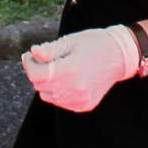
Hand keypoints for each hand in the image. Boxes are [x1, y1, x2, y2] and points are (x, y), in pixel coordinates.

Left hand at [22, 25, 139, 112]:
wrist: (119, 56)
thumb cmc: (93, 44)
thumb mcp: (70, 41)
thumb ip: (49, 50)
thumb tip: (33, 53)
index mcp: (70, 70)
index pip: (36, 74)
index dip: (28, 63)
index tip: (29, 54)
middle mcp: (75, 89)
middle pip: (39, 85)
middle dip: (36, 70)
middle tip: (41, 57)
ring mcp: (79, 100)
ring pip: (47, 95)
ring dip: (46, 82)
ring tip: (56, 67)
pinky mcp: (83, 106)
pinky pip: (59, 101)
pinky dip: (57, 90)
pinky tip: (66, 78)